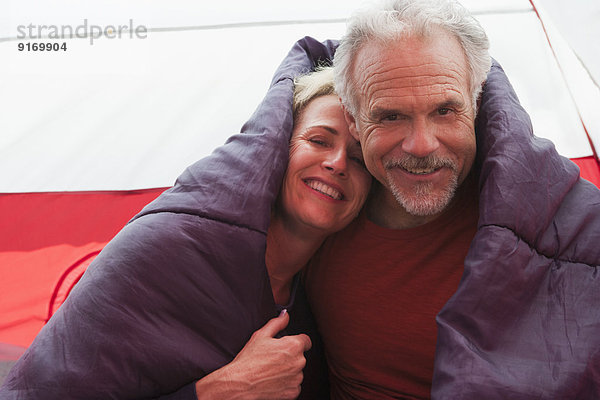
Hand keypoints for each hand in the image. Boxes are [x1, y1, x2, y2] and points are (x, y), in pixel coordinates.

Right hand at [195, 310, 311, 399]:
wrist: (241, 383)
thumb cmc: (249, 360)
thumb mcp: (261, 335)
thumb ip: (277, 323)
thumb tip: (285, 315)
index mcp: (293, 346)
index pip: (306, 340)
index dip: (297, 341)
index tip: (289, 345)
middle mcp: (299, 362)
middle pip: (300, 356)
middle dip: (290, 356)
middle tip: (274, 358)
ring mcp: (297, 378)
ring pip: (297, 371)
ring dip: (289, 370)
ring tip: (271, 370)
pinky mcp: (293, 392)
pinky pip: (294, 385)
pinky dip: (286, 383)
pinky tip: (273, 380)